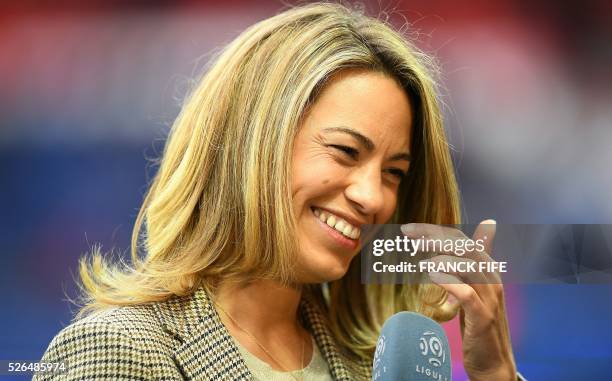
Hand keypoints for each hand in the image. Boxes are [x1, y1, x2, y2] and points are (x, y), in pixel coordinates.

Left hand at [401, 220, 516, 380]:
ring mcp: (490, 298)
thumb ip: (467, 266)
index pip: (462, 240)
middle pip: (464, 247)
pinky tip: (431, 274)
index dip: (436, 231)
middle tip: (407, 233)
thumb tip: (474, 236)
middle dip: (434, 236)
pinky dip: (448, 280)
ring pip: (467, 265)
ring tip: (417, 255)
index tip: (409, 229)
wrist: (494, 363)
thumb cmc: (478, 325)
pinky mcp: (483, 317)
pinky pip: (466, 293)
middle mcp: (492, 279)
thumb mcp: (473, 291)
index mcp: (488, 270)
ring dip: (439, 256)